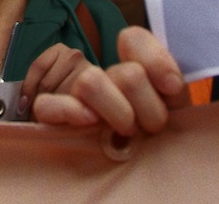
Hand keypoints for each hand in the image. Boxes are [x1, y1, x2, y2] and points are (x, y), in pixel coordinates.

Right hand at [31, 27, 189, 135]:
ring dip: (118, 112)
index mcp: (132, 72)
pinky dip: (70, 111)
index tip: (171, 88)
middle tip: (151, 129)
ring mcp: (71, 93)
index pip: (133, 39)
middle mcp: (102, 76)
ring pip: (91, 82)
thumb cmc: (148, 146)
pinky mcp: (46, 115)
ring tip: (126, 133)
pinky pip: (48, 104)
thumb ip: (170, 94)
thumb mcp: (167, 118)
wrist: (112, 179)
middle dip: (149, 108)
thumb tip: (172, 83)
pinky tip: (89, 122)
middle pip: (128, 74)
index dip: (156, 60)